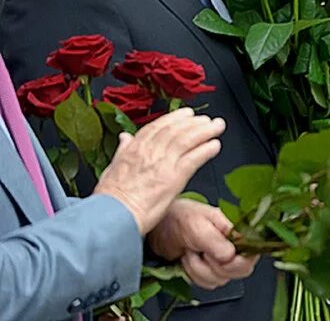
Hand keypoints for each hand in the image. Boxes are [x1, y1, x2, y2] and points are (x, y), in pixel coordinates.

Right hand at [92, 109, 224, 234]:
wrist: (112, 217)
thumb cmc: (110, 200)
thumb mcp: (111, 168)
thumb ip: (122, 151)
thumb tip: (125, 137)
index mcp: (134, 149)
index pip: (158, 127)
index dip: (175, 118)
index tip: (187, 114)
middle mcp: (150, 152)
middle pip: (176, 130)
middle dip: (194, 122)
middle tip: (207, 119)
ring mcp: (163, 163)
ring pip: (188, 140)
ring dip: (205, 131)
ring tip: (217, 127)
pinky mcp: (174, 178)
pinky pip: (194, 158)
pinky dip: (206, 150)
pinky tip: (215, 146)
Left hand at [149, 199, 257, 289]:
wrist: (161, 227)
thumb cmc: (180, 218)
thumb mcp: (198, 226)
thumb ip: (215, 241)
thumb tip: (230, 256)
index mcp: (238, 231)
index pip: (252, 252)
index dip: (238, 261)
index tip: (222, 258)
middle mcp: (233, 246)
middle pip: (240, 270)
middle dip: (216, 266)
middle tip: (203, 252)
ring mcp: (221, 260)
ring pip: (221, 279)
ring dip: (200, 270)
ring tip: (192, 252)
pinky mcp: (208, 270)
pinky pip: (207, 283)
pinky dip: (193, 275)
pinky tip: (188, 260)